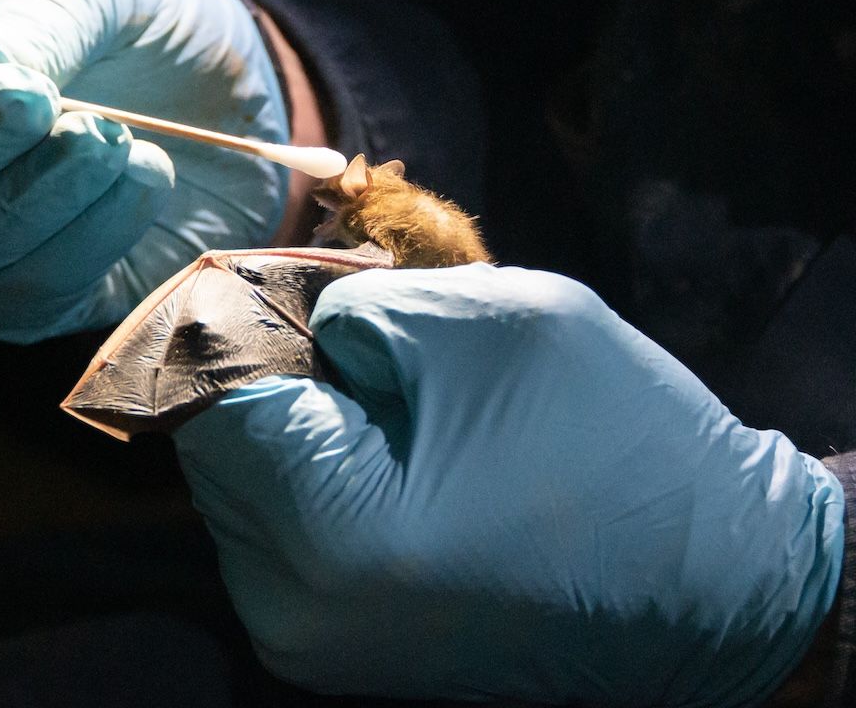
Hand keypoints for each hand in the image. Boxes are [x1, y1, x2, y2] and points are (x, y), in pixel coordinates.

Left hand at [173, 263, 842, 704]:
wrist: (708, 585)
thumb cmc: (614, 441)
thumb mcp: (490, 321)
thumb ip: (357, 306)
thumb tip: (292, 318)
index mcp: (326, 529)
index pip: (213, 392)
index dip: (237, 316)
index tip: (273, 274)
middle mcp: (290, 605)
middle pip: (216, 447)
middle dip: (265, 371)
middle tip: (336, 327)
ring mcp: (306, 639)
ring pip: (241, 489)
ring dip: (287, 424)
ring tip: (376, 391)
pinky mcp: (333, 647)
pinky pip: (278, 533)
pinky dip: (310, 475)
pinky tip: (382, 446)